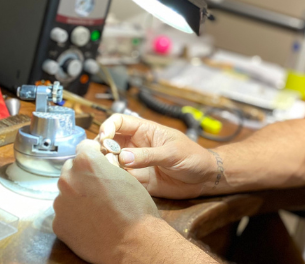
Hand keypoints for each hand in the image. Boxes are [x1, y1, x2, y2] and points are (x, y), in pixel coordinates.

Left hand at [53, 139, 160, 263]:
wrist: (134, 242)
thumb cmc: (135, 209)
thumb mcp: (126, 176)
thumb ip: (106, 166)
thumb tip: (101, 164)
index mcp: (86, 162)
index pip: (83, 146)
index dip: (94, 153)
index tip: (98, 160)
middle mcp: (68, 179)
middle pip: (71, 169)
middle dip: (83, 174)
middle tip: (99, 188)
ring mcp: (60, 203)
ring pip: (66, 192)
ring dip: (77, 195)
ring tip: (97, 208)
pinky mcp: (58, 223)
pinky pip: (64, 213)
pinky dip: (74, 215)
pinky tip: (90, 221)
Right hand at [97, 114, 218, 198]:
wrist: (204, 178)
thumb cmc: (192, 157)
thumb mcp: (172, 153)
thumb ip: (148, 155)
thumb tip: (122, 157)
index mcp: (144, 130)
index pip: (119, 122)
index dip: (108, 127)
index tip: (104, 138)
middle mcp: (135, 145)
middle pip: (109, 142)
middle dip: (101, 148)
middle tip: (101, 158)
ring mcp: (135, 163)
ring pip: (111, 161)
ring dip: (105, 165)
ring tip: (107, 171)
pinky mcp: (137, 180)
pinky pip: (120, 178)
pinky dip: (113, 180)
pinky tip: (112, 183)